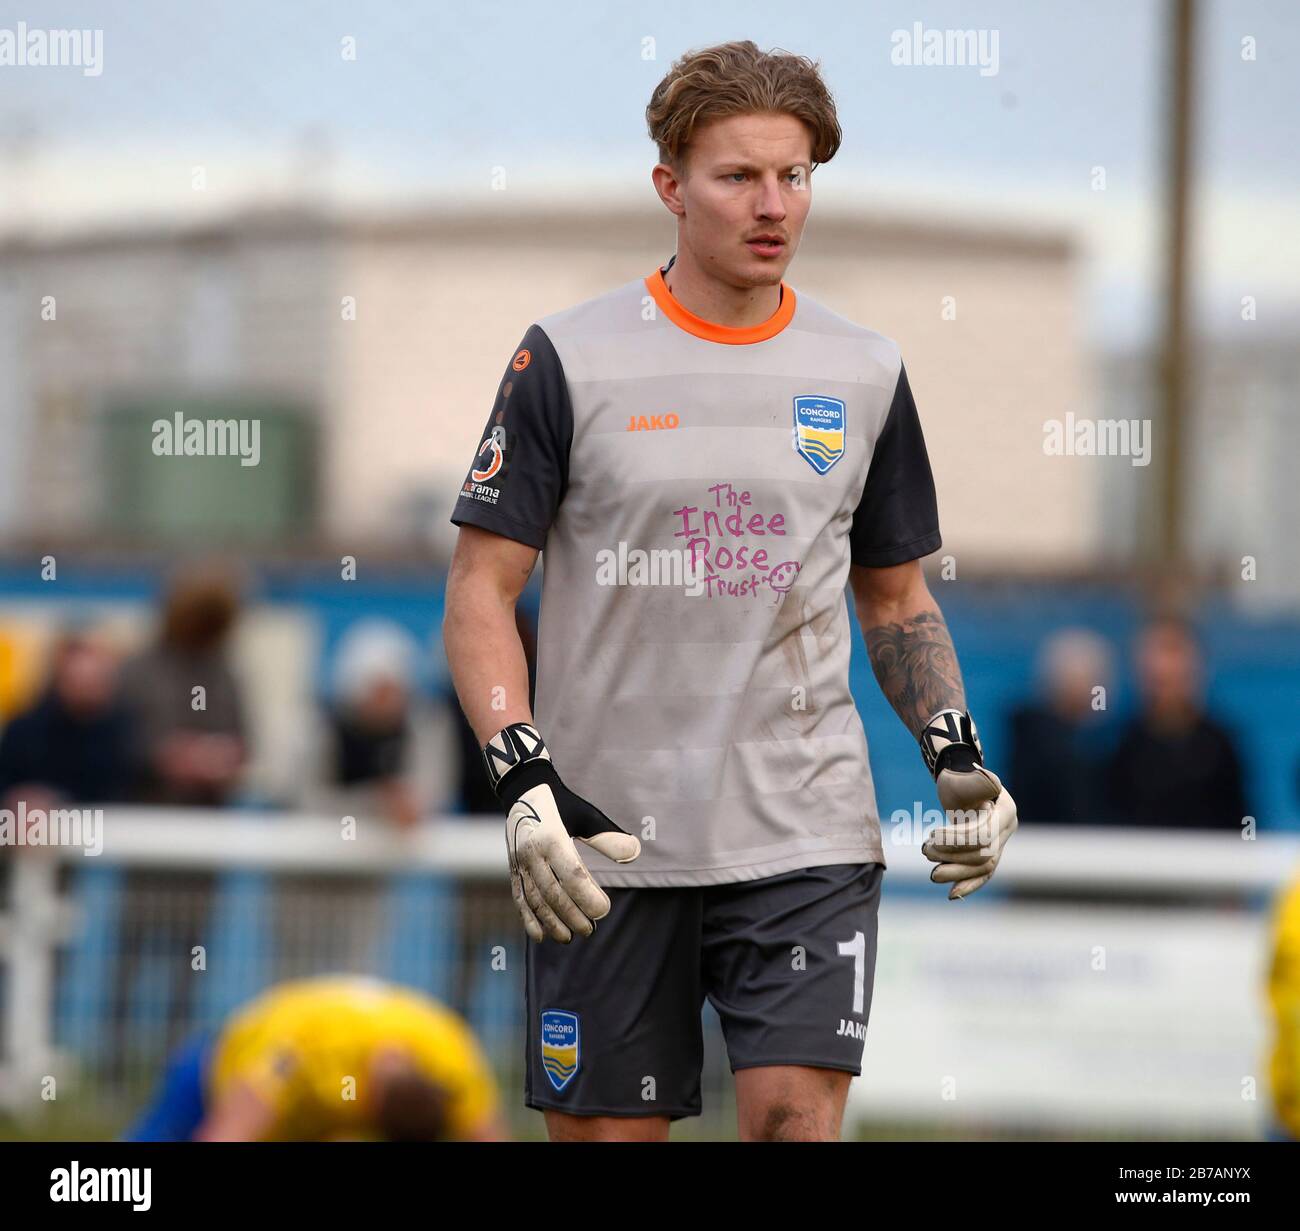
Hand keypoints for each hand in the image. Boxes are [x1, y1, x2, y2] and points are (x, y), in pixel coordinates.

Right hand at [485, 723, 639, 941]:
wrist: (523, 790)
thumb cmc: (561, 804)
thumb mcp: (586, 815)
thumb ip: (608, 837)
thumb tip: (635, 852)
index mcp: (553, 838)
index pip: (572, 874)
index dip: (587, 896)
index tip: (603, 911)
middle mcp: (533, 853)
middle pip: (553, 892)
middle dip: (572, 915)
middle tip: (590, 930)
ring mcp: (519, 863)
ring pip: (535, 899)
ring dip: (552, 922)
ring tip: (569, 938)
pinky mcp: (512, 869)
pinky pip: (519, 898)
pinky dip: (528, 919)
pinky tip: (541, 936)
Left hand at [925, 764, 1017, 899]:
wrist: (960, 782)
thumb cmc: (959, 777)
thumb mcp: (964, 775)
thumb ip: (976, 781)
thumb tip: (989, 780)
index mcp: (1005, 810)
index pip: (983, 835)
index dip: (957, 840)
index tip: (932, 834)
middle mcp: (1008, 828)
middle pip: (983, 854)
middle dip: (952, 855)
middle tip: (924, 850)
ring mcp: (1001, 841)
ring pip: (983, 867)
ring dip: (955, 871)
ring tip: (931, 870)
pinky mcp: (990, 852)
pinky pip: (983, 874)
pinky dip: (969, 884)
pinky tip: (952, 894)